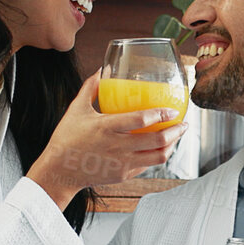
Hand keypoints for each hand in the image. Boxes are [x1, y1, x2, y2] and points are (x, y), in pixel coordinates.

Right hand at [26, 71, 188, 207]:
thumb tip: (102, 69)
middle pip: (157, 140)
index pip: (140, 120)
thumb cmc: (67, 138)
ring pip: (158, 156)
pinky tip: (161, 147)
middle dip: (176, 131)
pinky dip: (158, 155)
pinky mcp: (124, 174)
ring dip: (172, 145)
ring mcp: (122, 163)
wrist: (60, 171)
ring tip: (177, 136)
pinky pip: (148, 165)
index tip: (172, 109)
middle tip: (184, 123)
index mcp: (106, 127)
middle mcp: (117, 147)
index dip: (160, 115)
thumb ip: (90, 88)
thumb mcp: (76, 110)